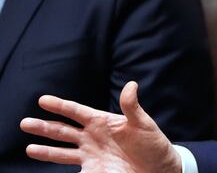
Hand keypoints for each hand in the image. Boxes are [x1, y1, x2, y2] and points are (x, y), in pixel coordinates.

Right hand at [20, 81, 180, 172]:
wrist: (159, 168)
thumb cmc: (153, 143)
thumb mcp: (144, 123)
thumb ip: (132, 106)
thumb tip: (131, 84)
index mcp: (102, 122)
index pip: (76, 111)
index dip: (60, 106)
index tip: (42, 100)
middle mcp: (92, 138)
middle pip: (63, 131)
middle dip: (44, 127)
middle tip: (25, 123)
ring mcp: (91, 155)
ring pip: (62, 152)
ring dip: (45, 150)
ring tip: (28, 148)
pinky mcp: (93, 171)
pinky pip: (73, 171)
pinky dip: (60, 170)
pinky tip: (48, 168)